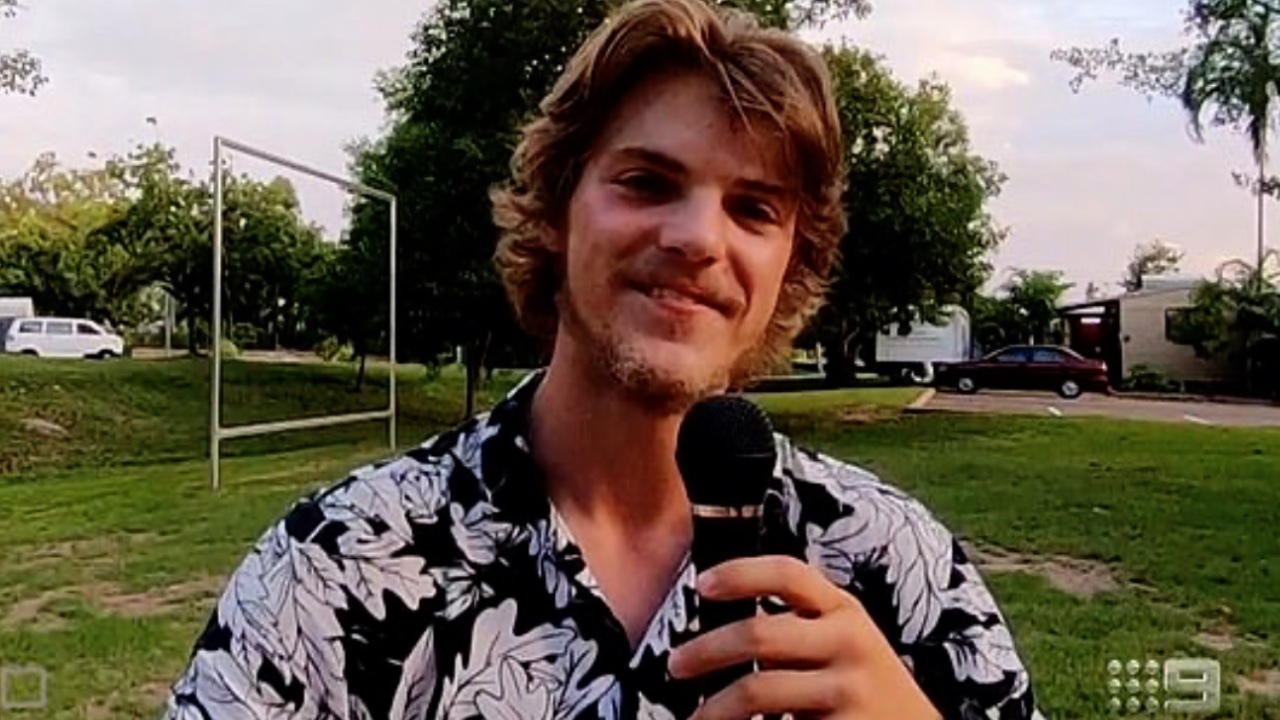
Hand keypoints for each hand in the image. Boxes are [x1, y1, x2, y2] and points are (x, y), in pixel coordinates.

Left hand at [668, 556, 940, 719]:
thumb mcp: (842, 638)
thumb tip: (716, 622)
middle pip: (760, 635)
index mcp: (842, 609)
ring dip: (713, 707)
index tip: (702, 584)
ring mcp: (847, 689)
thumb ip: (798, 622)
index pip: (789, 572)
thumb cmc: (861, 682)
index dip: (742, 573)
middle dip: (706, 650)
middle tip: (675, 665)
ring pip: (759, 690)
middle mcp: (848, 641)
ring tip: (693, 718)